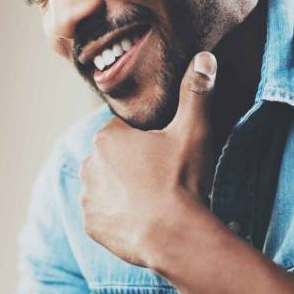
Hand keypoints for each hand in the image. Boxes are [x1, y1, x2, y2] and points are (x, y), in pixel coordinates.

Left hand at [80, 52, 217, 267]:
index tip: (166, 155)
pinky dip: (118, 216)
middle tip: (163, 178)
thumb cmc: (182, 180)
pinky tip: (142, 219)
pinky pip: (104, 214)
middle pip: (114, 157)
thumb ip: (196, 92)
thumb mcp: (193, 131)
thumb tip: (204, 56)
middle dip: (133, 164)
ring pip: (107, 185)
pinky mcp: (91, 225)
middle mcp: (89, 164)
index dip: (148, 141)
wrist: (176, 236)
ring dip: (124, 189)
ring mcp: (88, 197)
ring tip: (154, 200)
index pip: (125, 130)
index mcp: (107, 137)